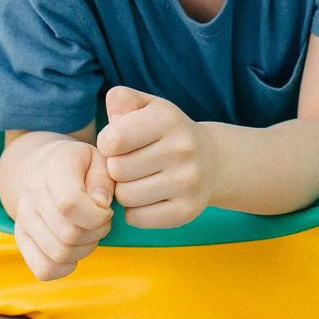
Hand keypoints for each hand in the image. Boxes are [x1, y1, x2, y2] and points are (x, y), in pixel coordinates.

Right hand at [10, 135, 113, 281]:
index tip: (106, 210)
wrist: (48, 168)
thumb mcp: (100, 161)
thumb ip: (103, 180)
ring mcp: (23, 217)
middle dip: (97, 233)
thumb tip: (99, 205)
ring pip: (59, 254)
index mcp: (54, 167)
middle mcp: (32, 192)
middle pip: (69, 234)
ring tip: (89, 232)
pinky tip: (74, 248)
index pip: (69, 204)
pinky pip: (44, 269)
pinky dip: (65, 267)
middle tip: (101, 222)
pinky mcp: (21, 238)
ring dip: (84, 249)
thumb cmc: (82, 167)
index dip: (97, 216)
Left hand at [99, 85, 214, 228]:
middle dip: (116, 168)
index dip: (107, 144)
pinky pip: (137, 218)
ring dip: (125, 190)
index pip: (112, 140)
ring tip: (139, 180)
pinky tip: (148, 197)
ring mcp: (188, 182)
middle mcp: (182, 149)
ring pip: (125, 196)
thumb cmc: (165, 132)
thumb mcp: (147, 106)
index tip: (118, 144)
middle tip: (130, 164)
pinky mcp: (186, 211)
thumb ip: (122, 100)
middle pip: (116, 170)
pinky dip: (135, 211)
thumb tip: (112, 117)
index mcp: (168, 119)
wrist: (211, 161)